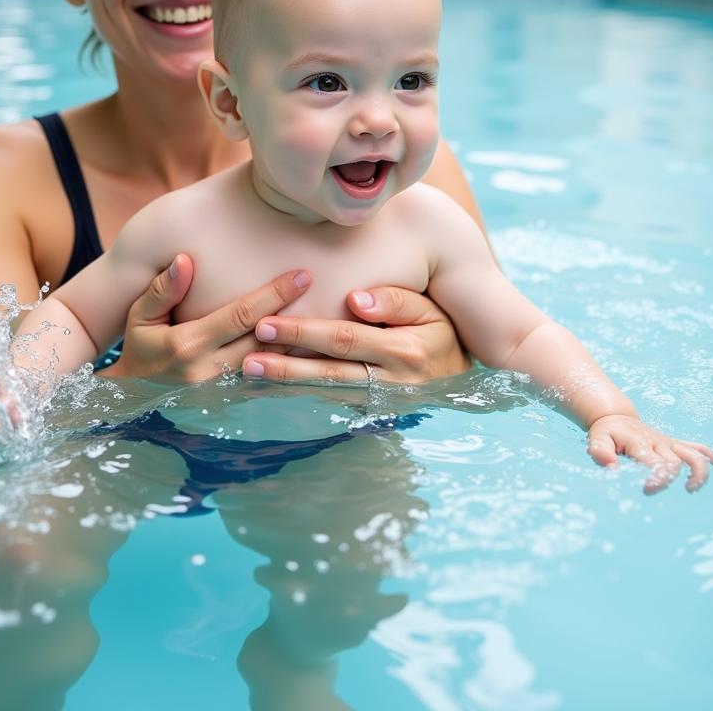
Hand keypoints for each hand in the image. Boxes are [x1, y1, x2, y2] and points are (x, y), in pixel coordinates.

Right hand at [105, 255, 312, 382]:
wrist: (131, 402)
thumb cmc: (140, 348)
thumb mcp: (140, 316)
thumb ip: (163, 289)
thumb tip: (185, 260)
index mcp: (189, 345)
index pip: (241, 315)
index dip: (274, 294)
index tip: (302, 275)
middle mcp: (211, 372)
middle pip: (266, 340)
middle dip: (299, 316)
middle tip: (330, 291)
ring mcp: (224, 394)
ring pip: (274, 365)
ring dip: (302, 344)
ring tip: (332, 319)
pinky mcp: (232, 406)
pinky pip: (270, 385)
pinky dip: (293, 369)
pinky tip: (316, 353)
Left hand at [241, 286, 471, 384]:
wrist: (463, 377)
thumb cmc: (440, 331)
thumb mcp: (430, 310)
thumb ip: (396, 300)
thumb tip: (355, 299)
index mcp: (403, 350)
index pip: (344, 339)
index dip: (304, 331)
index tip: (267, 324)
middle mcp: (391, 381)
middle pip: (330, 371)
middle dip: (286, 363)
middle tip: (249, 356)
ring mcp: (382, 402)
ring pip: (328, 393)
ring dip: (289, 384)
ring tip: (252, 374)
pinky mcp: (374, 413)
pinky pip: (334, 405)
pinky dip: (303, 398)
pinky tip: (274, 392)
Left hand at [587, 414, 712, 493]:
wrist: (614, 416)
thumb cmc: (606, 432)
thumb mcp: (596, 439)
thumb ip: (600, 452)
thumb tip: (611, 467)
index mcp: (640, 443)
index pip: (657, 463)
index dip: (658, 479)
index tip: (647, 490)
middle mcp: (658, 442)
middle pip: (675, 462)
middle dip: (671, 479)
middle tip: (653, 490)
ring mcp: (667, 442)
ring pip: (693, 454)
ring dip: (699, 472)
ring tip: (691, 489)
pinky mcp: (672, 442)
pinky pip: (695, 446)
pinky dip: (708, 454)